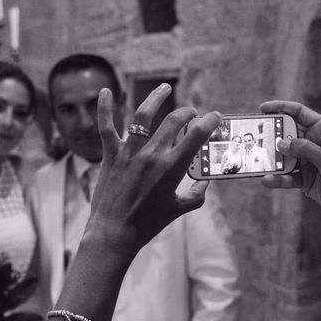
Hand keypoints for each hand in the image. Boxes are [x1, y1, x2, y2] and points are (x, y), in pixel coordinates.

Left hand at [87, 84, 221, 253]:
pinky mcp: (111, 155)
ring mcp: (130, 152)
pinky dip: (105, 108)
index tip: (215, 116)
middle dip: (187, 112)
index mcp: (172, 168)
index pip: (196, 136)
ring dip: (156, 98)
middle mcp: (152, 155)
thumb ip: (196, 196)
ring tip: (164, 88)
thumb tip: (205, 184)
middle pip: (174, 121)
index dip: (209, 122)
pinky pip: (106, 127)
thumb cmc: (147, 224)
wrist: (114, 233)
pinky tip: (106, 91)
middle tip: (191, 113)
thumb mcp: (177, 210)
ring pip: (143, 115)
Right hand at [259, 100, 320, 211]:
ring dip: (271, 160)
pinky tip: (268, 180)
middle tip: (255, 137)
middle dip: (271, 136)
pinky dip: (277, 179)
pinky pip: (287, 177)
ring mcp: (307, 161)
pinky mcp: (304, 179)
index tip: (263, 109)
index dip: (281, 108)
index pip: (299, 113)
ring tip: (258, 161)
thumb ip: (304, 149)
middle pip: (287, 134)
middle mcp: (313, 143)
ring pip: (284, 157)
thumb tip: (280, 144)